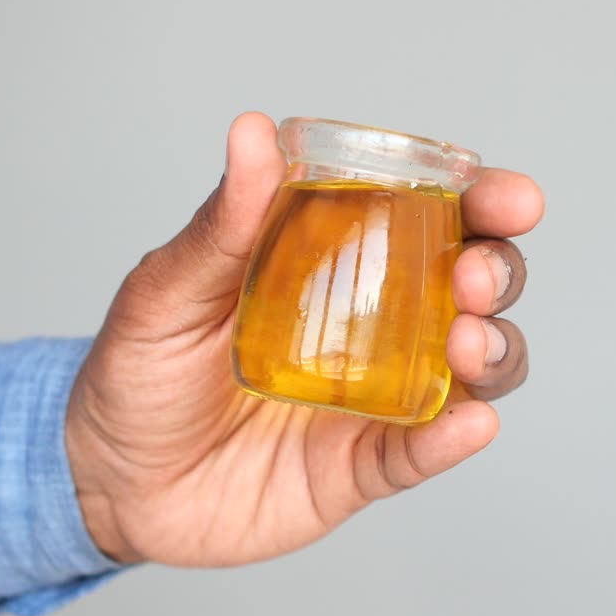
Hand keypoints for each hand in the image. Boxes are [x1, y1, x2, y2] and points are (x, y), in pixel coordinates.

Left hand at [65, 113, 543, 565]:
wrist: (109, 481)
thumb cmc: (139, 371)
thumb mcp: (168, 289)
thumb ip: (223, 223)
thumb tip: (254, 133)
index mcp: (335, 263)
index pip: (428, 218)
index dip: (482, 202)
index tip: (506, 195)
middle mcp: (375, 325)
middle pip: (472, 287)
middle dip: (498, 271)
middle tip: (477, 275)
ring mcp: (376, 397)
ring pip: (472, 370)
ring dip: (495, 350)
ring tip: (469, 344)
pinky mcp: (363, 466)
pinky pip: (422, 451)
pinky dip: (453, 437)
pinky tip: (468, 422)